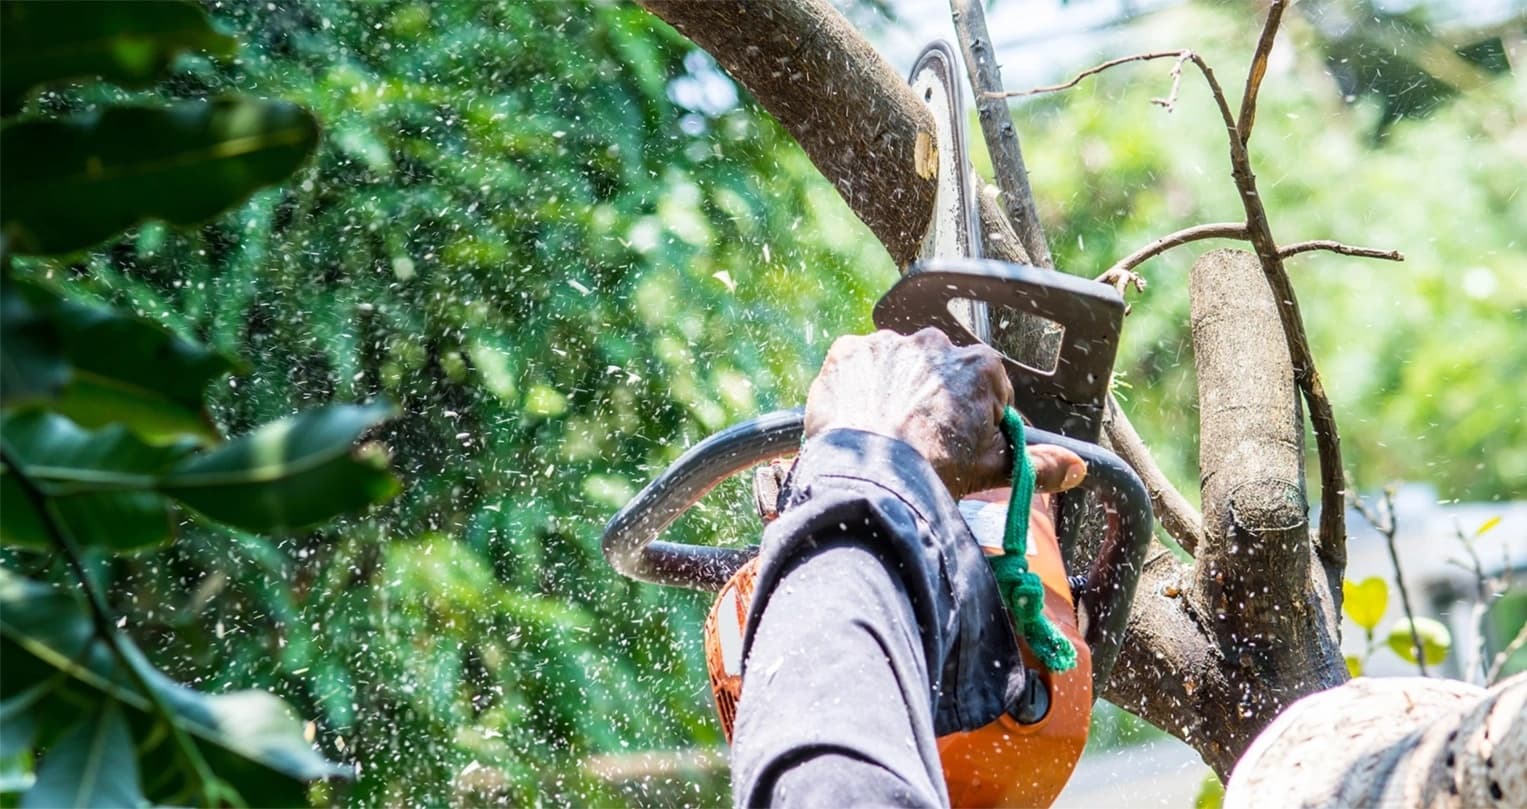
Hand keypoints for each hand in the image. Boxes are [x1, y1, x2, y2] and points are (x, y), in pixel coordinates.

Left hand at [804, 328, 1085, 498]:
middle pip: (941, 373)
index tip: (959, 444)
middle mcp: (936, 342)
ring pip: (897, 367)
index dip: (976, 419)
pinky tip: (857, 419)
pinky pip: (855, 366)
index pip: (987, 388)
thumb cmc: (935, 472)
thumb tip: (1076, 468)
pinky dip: (855, 388)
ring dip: (894, 391)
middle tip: (920, 442)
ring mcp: (888, 343)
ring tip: (884, 434)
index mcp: (981, 364)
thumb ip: (1040, 464)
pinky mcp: (847, 352)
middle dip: (935, 400)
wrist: (869, 478)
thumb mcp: (995, 470)